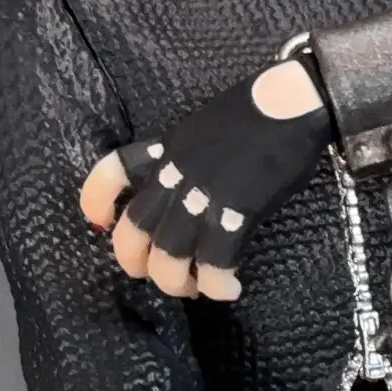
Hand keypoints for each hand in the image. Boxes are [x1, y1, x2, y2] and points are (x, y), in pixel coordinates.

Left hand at [79, 58, 330, 299]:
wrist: (294, 100)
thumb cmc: (258, 112)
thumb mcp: (204, 128)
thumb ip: (188, 158)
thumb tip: (189, 191)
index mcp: (167, 148)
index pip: (114, 170)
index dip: (97, 201)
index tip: (101, 224)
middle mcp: (175, 173)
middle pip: (134, 229)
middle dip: (136, 263)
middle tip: (157, 276)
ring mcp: (203, 193)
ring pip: (169, 253)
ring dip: (177, 282)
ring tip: (196, 289)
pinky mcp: (236, 210)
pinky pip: (216, 259)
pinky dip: (218, 283)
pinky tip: (230, 290)